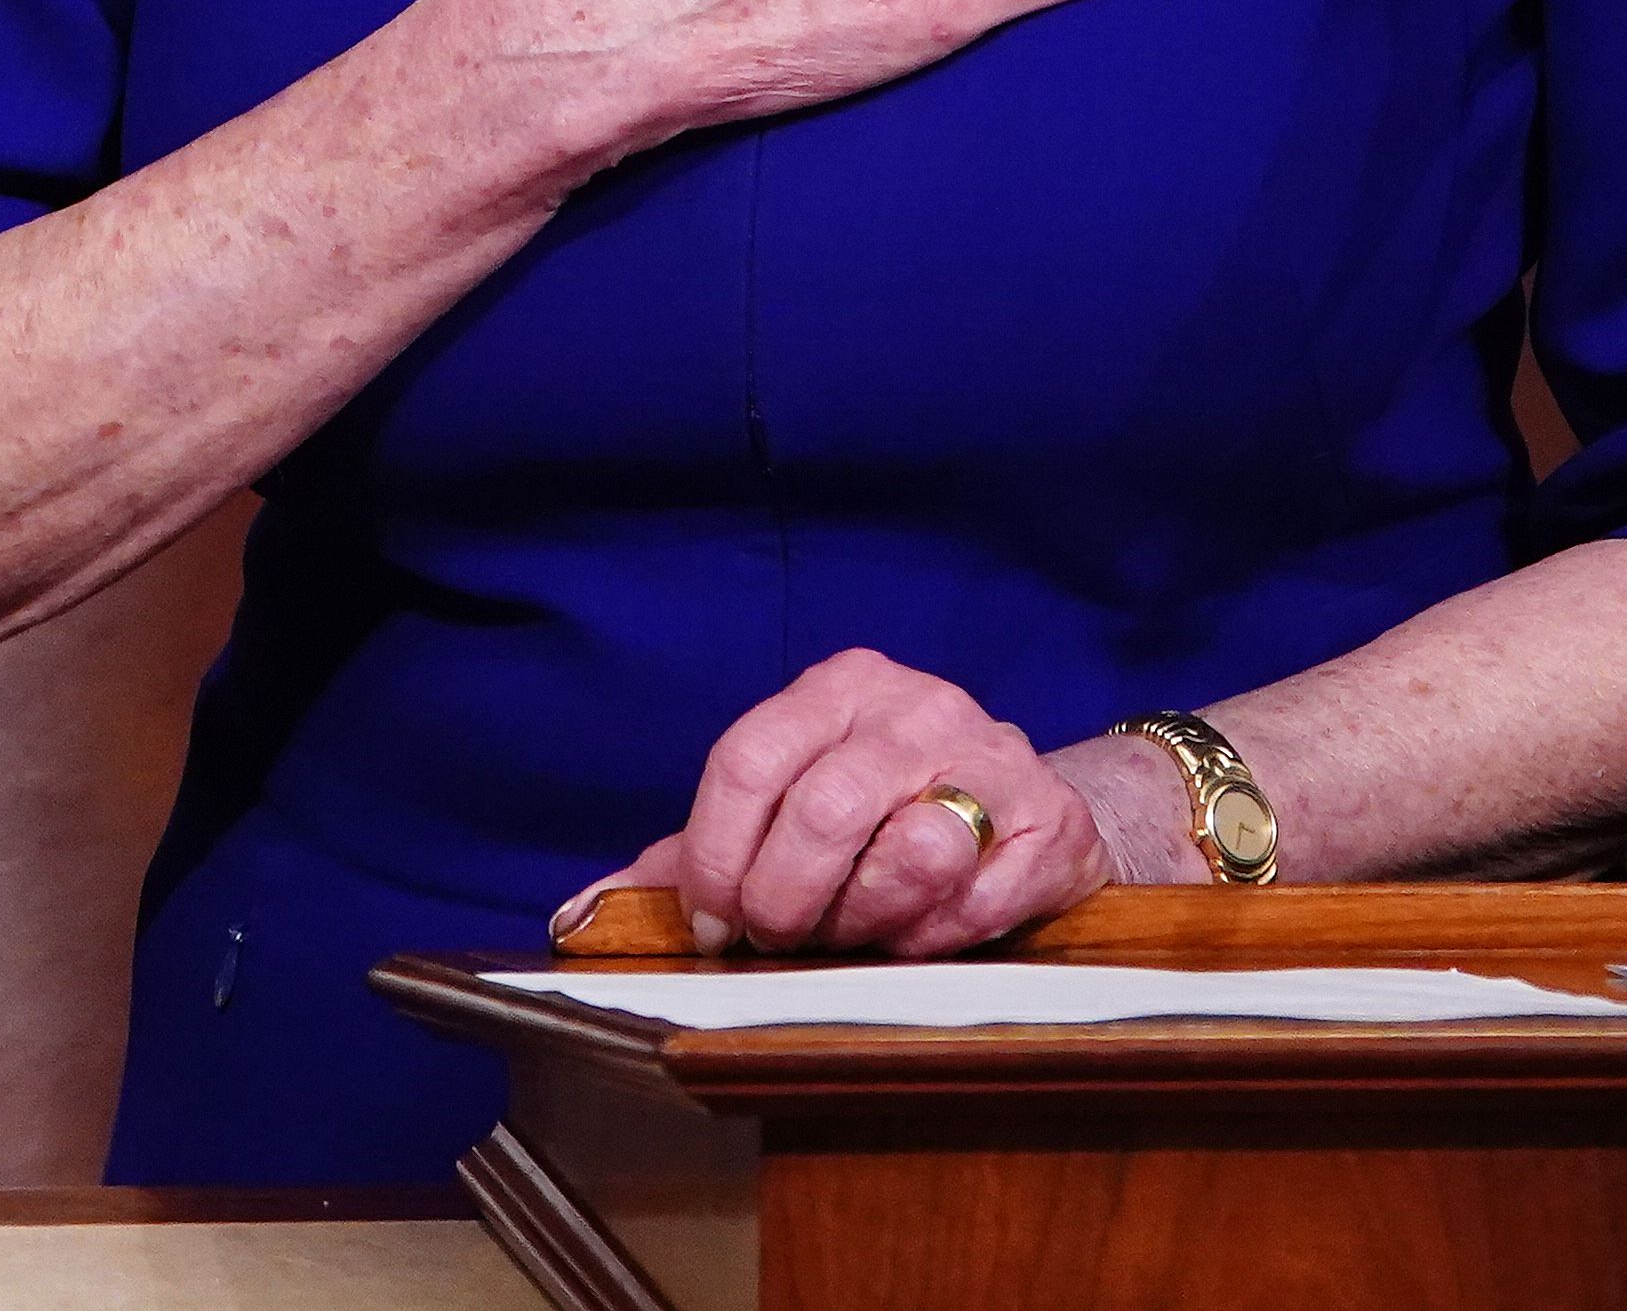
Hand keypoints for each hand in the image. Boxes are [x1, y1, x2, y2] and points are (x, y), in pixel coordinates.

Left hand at [596, 651, 1118, 956]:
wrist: (1028, 813)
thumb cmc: (883, 816)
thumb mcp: (786, 811)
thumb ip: (688, 860)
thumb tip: (577, 917)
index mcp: (837, 688)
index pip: (747, 759)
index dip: (714, 856)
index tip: (709, 924)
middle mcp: (915, 705)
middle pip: (822, 812)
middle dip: (784, 902)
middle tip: (779, 939)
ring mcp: (992, 757)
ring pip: (907, 855)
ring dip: (863, 921)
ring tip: (854, 929)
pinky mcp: (1049, 823)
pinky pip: (976, 901)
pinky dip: (935, 936)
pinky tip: (923, 930)